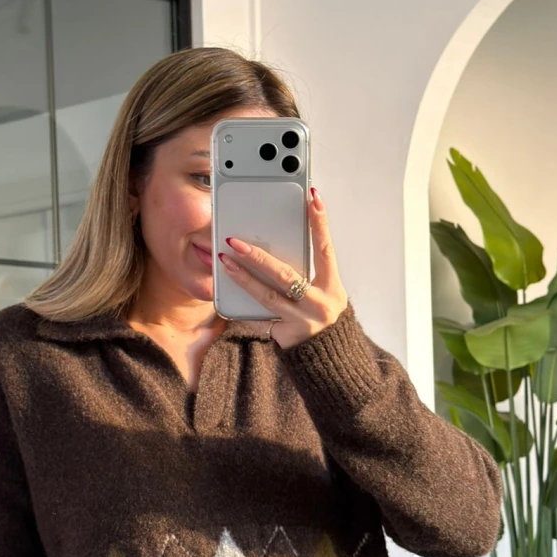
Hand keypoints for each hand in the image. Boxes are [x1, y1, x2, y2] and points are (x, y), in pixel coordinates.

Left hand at [217, 187, 347, 348]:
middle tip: (235, 241)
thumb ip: (307, 273)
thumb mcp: (324, 293)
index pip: (325, 249)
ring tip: (224, 261)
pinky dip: (243, 302)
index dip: (320, 224)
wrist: (328, 358)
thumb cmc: (321, 316)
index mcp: (332, 287)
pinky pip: (260, 315)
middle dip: (258, 256)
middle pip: (285, 274)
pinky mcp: (285, 333)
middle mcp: (319, 303)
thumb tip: (277, 245)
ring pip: (267, 295)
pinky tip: (226, 289)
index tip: (312, 198)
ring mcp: (302, 320)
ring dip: (242, 276)